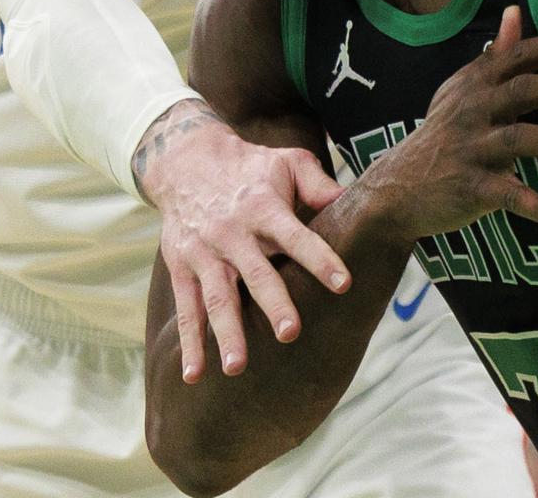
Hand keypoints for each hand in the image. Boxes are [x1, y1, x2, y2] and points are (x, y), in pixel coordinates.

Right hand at [135, 101, 348, 383]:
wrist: (185, 162)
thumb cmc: (251, 168)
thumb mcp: (287, 162)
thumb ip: (319, 184)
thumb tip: (355, 200)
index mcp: (264, 207)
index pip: (296, 236)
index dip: (320, 258)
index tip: (344, 284)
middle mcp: (232, 232)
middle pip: (255, 272)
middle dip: (273, 303)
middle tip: (290, 334)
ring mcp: (204, 253)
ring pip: (216, 297)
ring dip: (227, 333)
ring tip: (237, 368)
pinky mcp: (182, 269)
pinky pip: (186, 309)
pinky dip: (188, 343)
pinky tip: (194, 375)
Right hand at [358, 6, 537, 241]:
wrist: (397, 186)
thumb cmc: (445, 132)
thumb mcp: (464, 89)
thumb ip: (497, 53)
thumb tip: (514, 10)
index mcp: (477, 84)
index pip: (519, 57)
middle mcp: (474, 111)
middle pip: (519, 93)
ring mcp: (472, 150)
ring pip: (514, 142)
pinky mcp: (471, 189)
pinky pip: (509, 197)